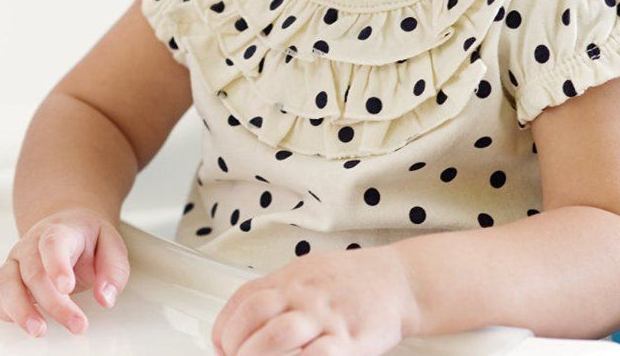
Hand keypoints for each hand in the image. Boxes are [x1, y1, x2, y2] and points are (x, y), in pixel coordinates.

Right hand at [0, 208, 130, 337]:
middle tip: (76, 324)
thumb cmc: (87, 239)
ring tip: (39, 331)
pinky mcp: (7, 279)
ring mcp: (16, 261)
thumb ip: (114, 271)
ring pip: (6, 282)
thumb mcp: (111, 245)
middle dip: (53, 303)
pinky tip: (23, 323)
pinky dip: (4, 310)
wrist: (66, 227)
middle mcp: (31, 245)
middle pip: (32, 271)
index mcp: (58, 231)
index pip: (52, 244)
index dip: (56, 265)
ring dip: (20, 309)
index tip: (66, 287)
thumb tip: (106, 298)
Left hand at [212, 246, 419, 355]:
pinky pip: (320, 353)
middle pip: (254, 316)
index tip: (220, 346)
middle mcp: (303, 295)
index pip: (242, 300)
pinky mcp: (350, 339)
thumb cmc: (350, 280)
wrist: (398, 281)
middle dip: (236, 345)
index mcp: (288, 279)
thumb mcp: (305, 272)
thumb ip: (274, 292)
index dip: (223, 327)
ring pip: (280, 335)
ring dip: (259, 355)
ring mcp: (326, 317)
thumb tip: (238, 319)